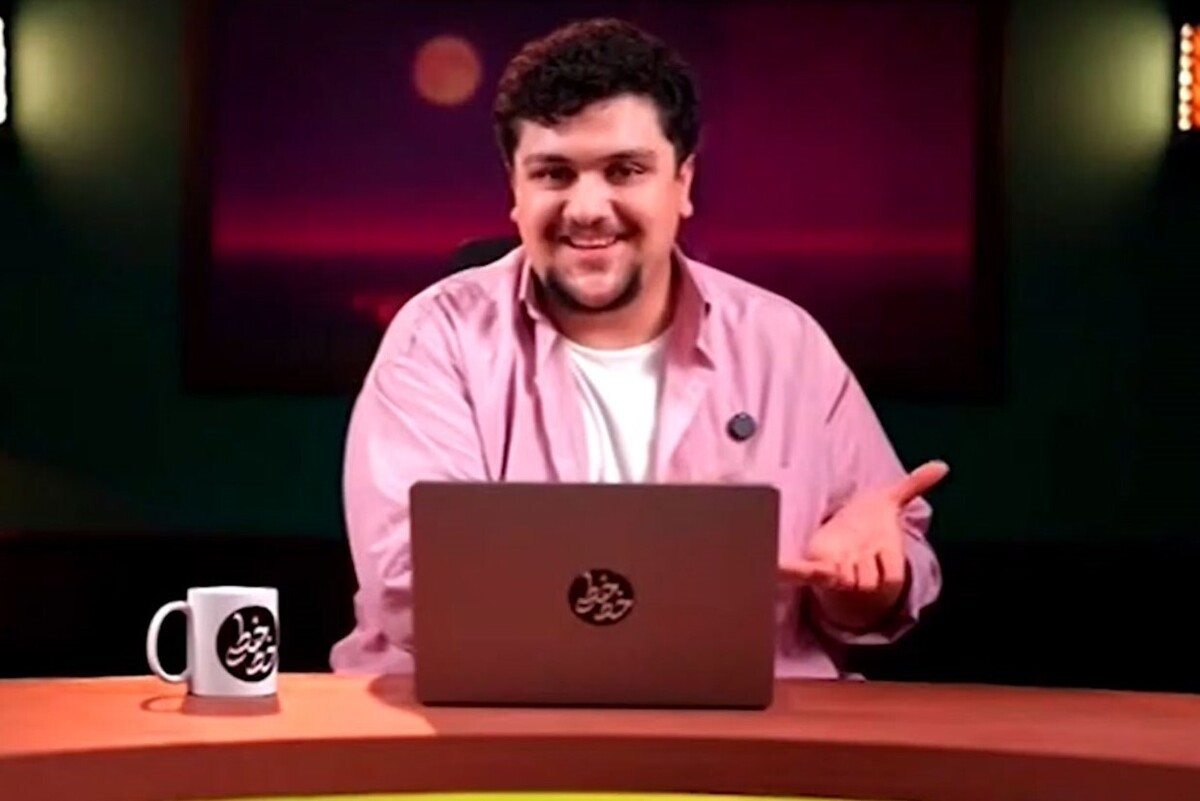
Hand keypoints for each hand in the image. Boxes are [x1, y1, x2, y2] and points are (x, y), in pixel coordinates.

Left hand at [780, 460, 948, 617]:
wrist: (842, 536)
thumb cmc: (867, 522)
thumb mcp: (889, 501)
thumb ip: (913, 485)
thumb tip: (942, 465)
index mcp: (880, 555)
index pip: (892, 575)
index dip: (885, 563)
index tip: (879, 548)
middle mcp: (860, 568)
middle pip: (866, 583)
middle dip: (861, 567)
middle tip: (856, 549)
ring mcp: (837, 570)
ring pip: (843, 582)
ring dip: (839, 570)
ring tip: (839, 553)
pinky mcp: (816, 565)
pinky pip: (804, 572)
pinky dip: (791, 571)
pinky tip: (776, 567)